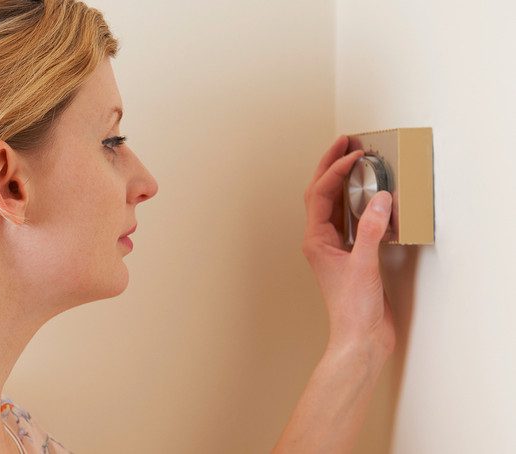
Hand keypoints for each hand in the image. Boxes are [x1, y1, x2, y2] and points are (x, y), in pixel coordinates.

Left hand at [302, 135, 395, 356]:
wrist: (360, 338)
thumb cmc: (353, 309)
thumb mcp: (364, 265)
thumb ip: (372, 231)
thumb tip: (379, 199)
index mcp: (316, 240)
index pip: (320, 194)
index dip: (335, 170)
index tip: (354, 153)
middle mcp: (322, 241)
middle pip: (322, 193)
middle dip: (331, 166)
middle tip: (345, 141)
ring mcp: (336, 248)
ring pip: (335, 205)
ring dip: (344, 181)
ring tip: (356, 159)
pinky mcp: (353, 255)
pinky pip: (353, 220)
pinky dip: (360, 202)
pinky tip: (372, 196)